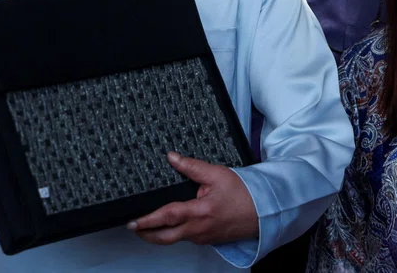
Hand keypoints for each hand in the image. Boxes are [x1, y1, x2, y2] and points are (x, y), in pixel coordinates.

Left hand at [128, 152, 258, 245]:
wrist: (264, 212)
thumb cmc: (244, 194)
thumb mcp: (217, 174)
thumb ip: (191, 167)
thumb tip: (172, 157)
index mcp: (199, 212)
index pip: (167, 217)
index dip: (147, 220)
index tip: (133, 222)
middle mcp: (198, 229)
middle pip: (165, 237)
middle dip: (146, 234)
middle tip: (132, 227)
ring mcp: (203, 237)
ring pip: (175, 239)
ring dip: (158, 234)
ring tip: (145, 226)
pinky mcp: (208, 239)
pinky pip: (186, 238)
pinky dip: (173, 233)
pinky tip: (169, 225)